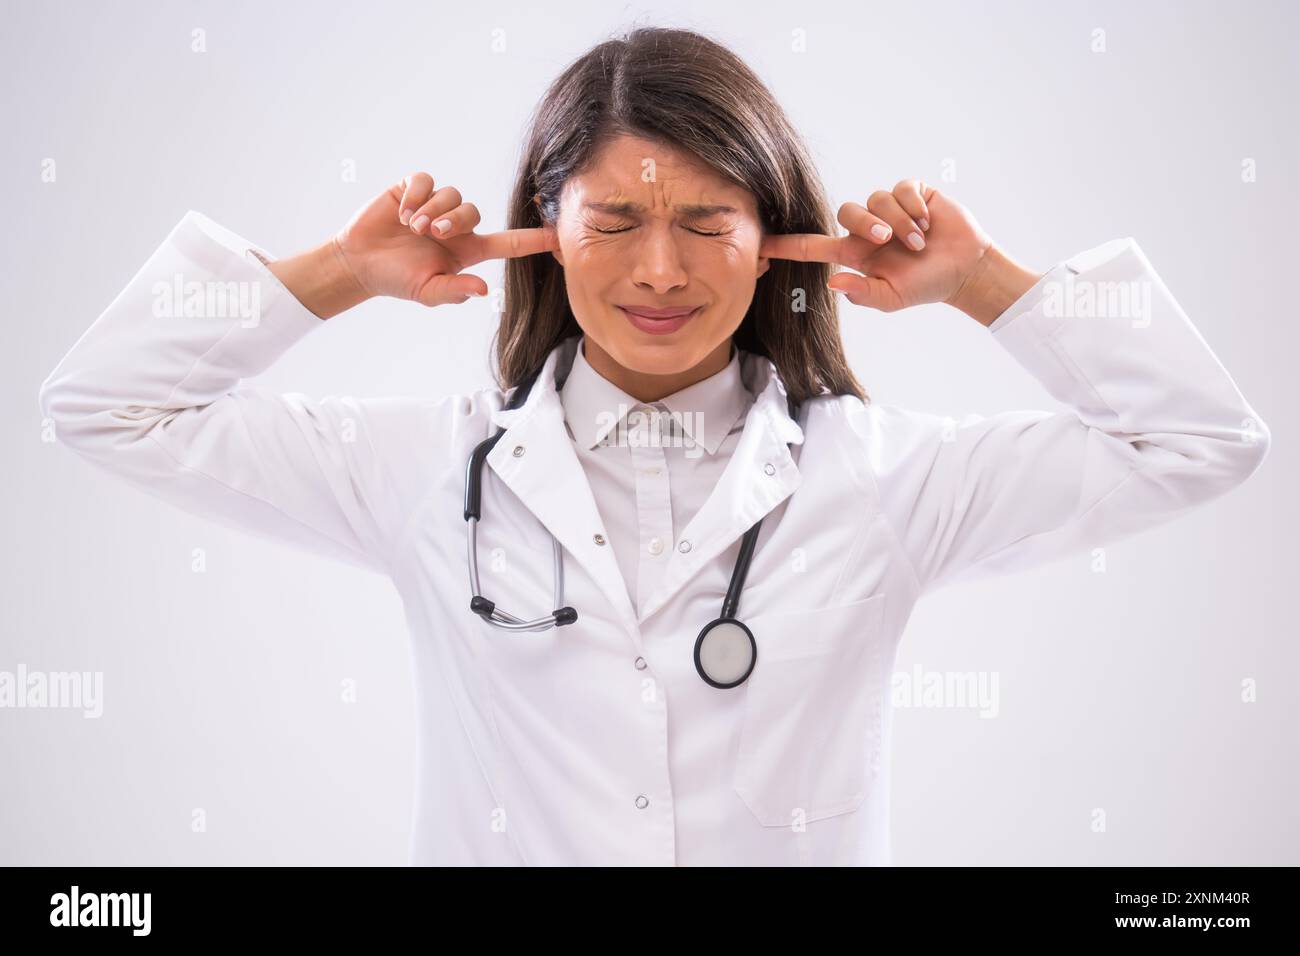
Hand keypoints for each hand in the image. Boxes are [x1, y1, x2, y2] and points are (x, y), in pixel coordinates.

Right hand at [333, 171, 557, 305]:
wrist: (360, 263)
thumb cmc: (396, 280)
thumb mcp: (426, 292)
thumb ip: (453, 290)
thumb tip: (483, 289)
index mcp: (467, 251)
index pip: (508, 244)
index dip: (532, 240)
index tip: (558, 235)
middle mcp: (456, 226)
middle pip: (473, 211)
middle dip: (453, 220)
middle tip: (430, 234)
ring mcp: (434, 205)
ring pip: (451, 194)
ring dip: (432, 210)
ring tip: (411, 227)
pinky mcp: (412, 189)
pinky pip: (425, 180)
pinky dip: (415, 195)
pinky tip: (401, 213)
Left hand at [760, 180, 1036, 322]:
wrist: (964, 269)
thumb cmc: (925, 286)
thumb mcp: (891, 299)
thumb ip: (862, 293)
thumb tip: (833, 282)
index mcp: (856, 253)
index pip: (813, 247)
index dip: (788, 245)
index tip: (762, 244)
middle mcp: (868, 228)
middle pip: (846, 213)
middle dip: (866, 224)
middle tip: (889, 241)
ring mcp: (889, 208)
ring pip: (876, 200)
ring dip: (898, 220)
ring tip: (919, 241)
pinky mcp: (912, 193)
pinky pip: (901, 188)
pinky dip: (913, 206)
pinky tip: (927, 222)